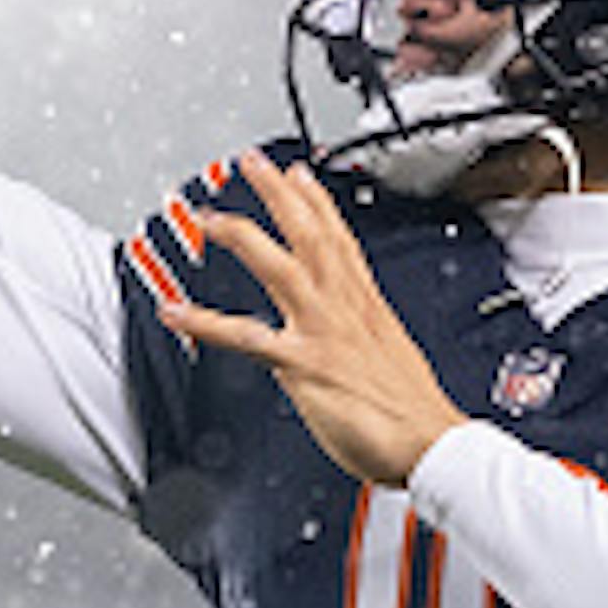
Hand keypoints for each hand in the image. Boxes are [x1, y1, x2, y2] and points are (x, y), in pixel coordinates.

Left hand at [161, 150, 472, 487]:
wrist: (432, 445)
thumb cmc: (413, 413)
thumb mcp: (392, 356)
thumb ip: (364, 338)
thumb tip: (353, 338)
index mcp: (367, 305)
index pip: (339, 238)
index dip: (317, 202)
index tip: (300, 174)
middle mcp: (344, 307)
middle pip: (309, 233)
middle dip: (279, 193)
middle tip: (251, 162)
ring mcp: (322, 330)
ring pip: (278, 266)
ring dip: (240, 235)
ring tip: (206, 216)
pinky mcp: (303, 363)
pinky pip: (244, 337)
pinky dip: (204, 323)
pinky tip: (174, 312)